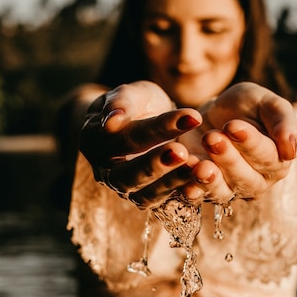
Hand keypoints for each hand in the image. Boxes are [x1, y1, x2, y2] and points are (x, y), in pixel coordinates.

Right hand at [80, 81, 202, 207]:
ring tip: (195, 168)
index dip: (158, 127)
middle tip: (183, 151)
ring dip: (170, 184)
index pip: (127, 136)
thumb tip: (111, 121)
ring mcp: (126, 189)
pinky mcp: (147, 198)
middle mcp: (106, 170)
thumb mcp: (131, 93)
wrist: (142, 121)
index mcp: (94, 140)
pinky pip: (163, 203)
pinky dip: (182, 194)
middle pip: (127, 175)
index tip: (192, 116)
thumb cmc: (135, 104)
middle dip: (156, 164)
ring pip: (144, 196)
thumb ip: (121, 102)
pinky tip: (202, 180)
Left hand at [180, 82, 296, 202]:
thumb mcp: (268, 103)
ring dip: (209, 180)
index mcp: (277, 162)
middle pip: (245, 179)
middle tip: (212, 137)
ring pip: (222, 192)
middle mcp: (255, 182)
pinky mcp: (201, 188)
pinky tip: (182, 172)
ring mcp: (228, 189)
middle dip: (228, 159)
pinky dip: (189, 187)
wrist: (214, 112)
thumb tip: (291, 151)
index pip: (268, 158)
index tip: (233, 126)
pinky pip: (196, 194)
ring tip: (198, 164)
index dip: (251, 143)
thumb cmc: (248, 107)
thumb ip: (284, 121)